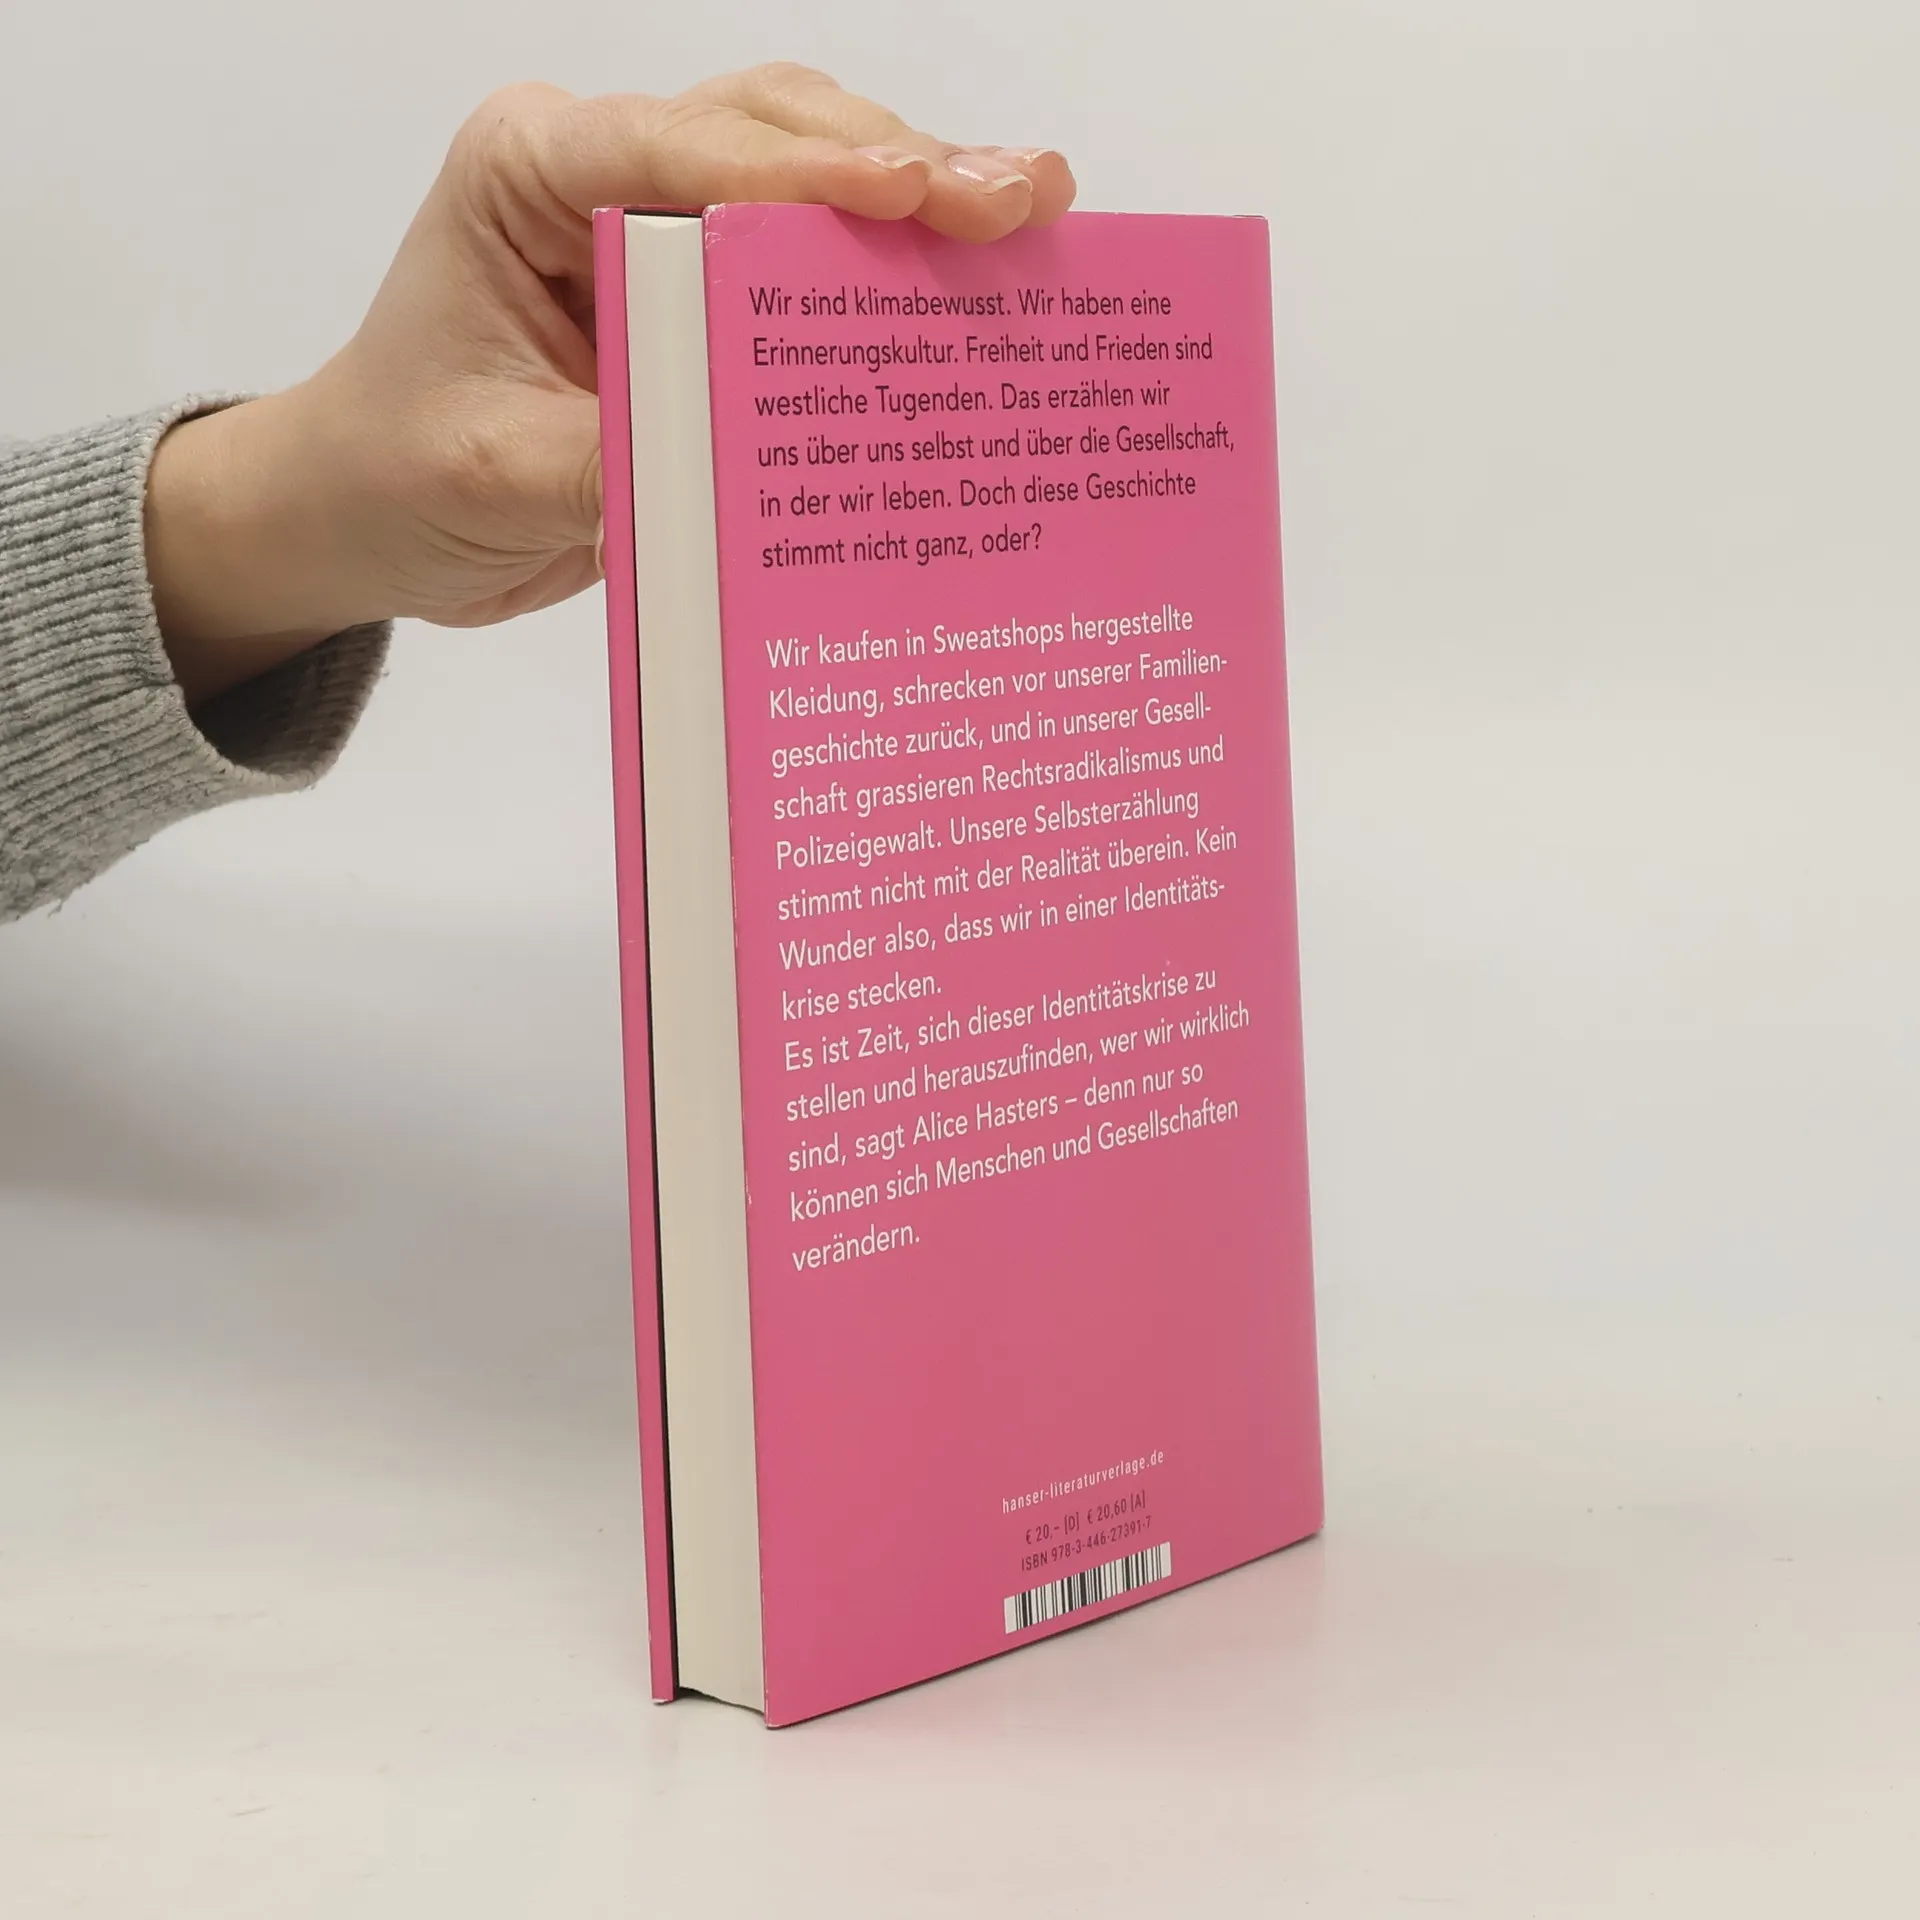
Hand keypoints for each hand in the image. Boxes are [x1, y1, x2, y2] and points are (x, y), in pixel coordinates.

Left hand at [146, 67, 1075, 704]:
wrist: (373, 517)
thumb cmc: (399, 475)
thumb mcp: (501, 475)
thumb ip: (627, 453)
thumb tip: (766, 458)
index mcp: (529, 173)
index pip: (680, 150)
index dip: (808, 171)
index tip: (915, 193)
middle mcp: (603, 172)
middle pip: (771, 132)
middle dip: (900, 163)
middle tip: (1018, 200)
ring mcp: (662, 226)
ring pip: (810, 171)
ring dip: (919, 195)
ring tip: (1031, 215)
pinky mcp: (705, 295)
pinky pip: (810, 263)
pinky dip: (894, 270)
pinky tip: (982, 278)